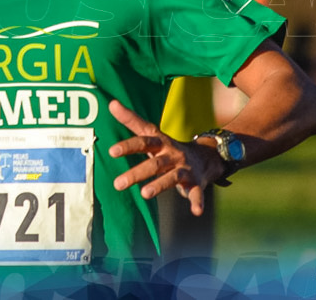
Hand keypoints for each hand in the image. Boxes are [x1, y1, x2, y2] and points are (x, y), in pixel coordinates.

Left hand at [107, 99, 220, 215]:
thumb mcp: (151, 133)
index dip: (128, 146)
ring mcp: (185, 169)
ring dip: (159, 185)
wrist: (204, 157)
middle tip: (118, 184)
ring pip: (172, 177)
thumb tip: (111, 103)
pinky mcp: (196, 183)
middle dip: (136, 173)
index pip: (143, 141)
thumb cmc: (168, 147)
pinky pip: (197, 193)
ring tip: (144, 194)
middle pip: (154, 163)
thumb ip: (132, 121)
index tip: (112, 151)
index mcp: (160, 143)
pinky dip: (197, 202)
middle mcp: (172, 155)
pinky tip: (196, 211)